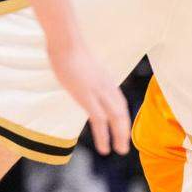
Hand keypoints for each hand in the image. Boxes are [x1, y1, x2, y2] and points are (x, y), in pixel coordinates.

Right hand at [48, 39, 129, 155]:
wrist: (67, 41)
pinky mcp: (87, 97)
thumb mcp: (80, 63)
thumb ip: (84, 73)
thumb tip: (78, 74)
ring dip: (119, 136)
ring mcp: (99, 92)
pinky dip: (104, 136)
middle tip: (125, 146)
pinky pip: (100, 121)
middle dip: (124, 130)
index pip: (119, 102)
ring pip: (115, 119)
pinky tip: (104, 148)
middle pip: (121, 112)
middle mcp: (107, 87)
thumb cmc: (68, 49)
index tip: (122, 128)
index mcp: (106, 80)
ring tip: (119, 151)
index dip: (122, 117)